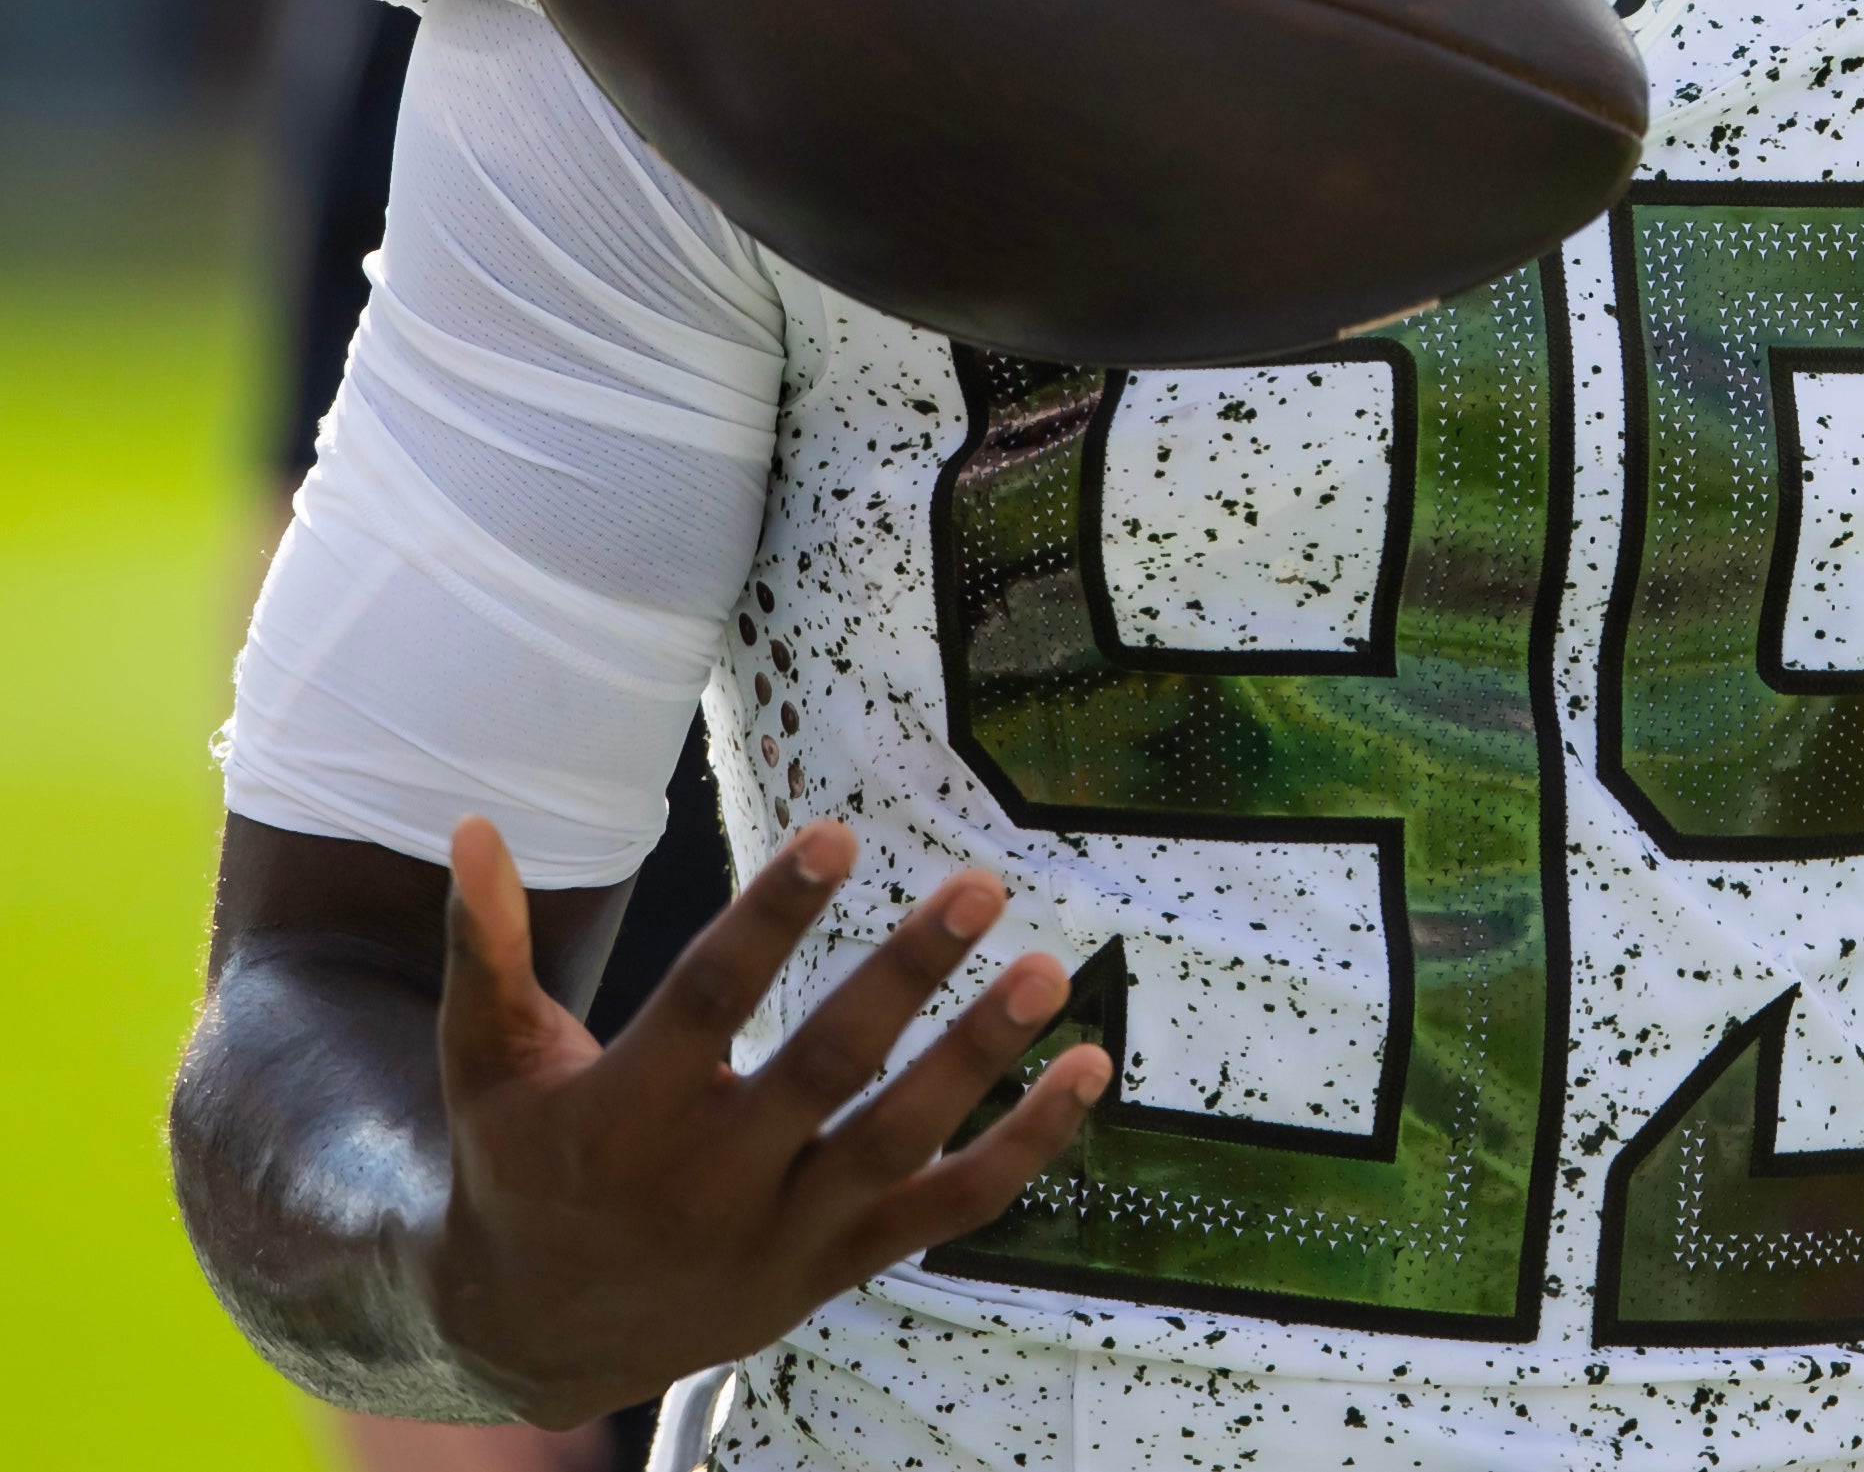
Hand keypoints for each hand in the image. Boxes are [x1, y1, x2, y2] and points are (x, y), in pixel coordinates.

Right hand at [426, 812, 1105, 1426]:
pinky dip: (1026, 1150)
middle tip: (979, 881)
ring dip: (980, 1056)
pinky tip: (1089, 1070)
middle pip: (824, 1071)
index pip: (709, 1002)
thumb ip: (487, 945)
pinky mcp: (830, 1271)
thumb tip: (475, 823)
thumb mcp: (485, 1061)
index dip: (773, 917)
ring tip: (1050, 966)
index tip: (837, 833)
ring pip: (898, 1144)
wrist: (529, 1338)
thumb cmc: (516, 1165)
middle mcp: (706, 1186)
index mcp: (621, 1118)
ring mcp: (778, 1239)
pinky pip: (945, 1211)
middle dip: (905, 975)